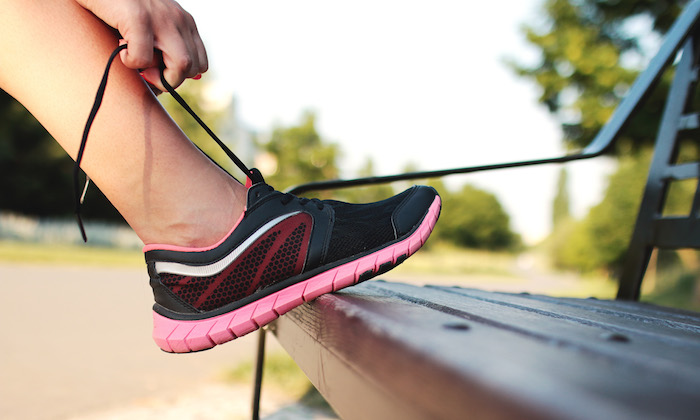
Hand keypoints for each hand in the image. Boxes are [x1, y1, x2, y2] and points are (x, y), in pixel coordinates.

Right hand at [76, 0, 207, 89]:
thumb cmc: (118, 6)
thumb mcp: (150, 24)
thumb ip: (161, 46)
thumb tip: (161, 84)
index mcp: (184, 21)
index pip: (200, 63)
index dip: (180, 76)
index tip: (158, 71)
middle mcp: (178, 19)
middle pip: (193, 67)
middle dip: (170, 80)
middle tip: (146, 72)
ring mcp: (161, 17)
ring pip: (181, 65)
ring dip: (159, 77)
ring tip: (137, 63)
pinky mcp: (138, 17)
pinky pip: (144, 58)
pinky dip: (131, 62)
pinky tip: (121, 49)